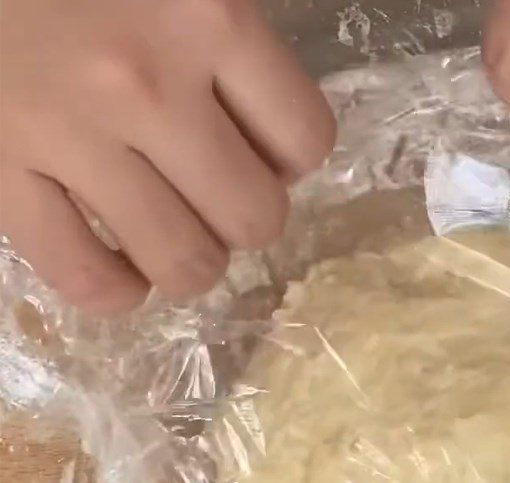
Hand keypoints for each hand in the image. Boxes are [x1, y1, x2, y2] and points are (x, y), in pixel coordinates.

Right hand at [0, 0, 335, 313]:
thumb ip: (228, 37)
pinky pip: (84, 278)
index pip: (304, 139)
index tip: (263, 153)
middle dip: (244, 219)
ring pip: (184, 263)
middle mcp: (147, 84)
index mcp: (205, 15)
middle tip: (214, 197)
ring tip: (172, 235)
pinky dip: (116, 289)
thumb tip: (274, 140)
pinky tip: (119, 268)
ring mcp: (67, 135)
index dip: (291, 161)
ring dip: (190, 262)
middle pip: (253, 217)